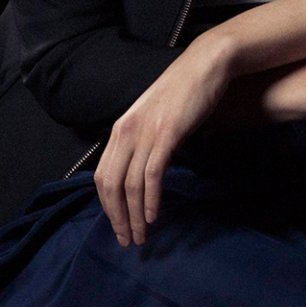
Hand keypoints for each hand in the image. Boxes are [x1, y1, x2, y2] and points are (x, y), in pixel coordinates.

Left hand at [93, 41, 229, 248]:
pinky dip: (151, 199)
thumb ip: (142, 143)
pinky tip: (154, 216)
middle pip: (110, 184)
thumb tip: (139, 174)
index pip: (102, 175)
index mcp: (120, 129)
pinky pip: (152, 174)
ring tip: (141, 236)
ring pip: (130, 184)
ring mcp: (145, 132)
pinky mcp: (166, 133)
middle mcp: (126, 131)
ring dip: (134, 215)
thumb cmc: (182, 94)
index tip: (117, 227)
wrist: (203, 66)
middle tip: (127, 241)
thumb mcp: (152, 119)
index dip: (107, 206)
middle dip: (117, 217)